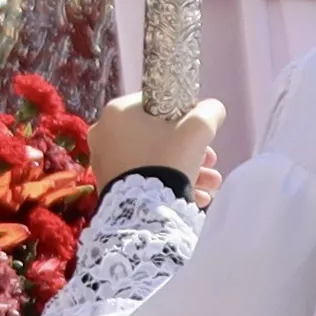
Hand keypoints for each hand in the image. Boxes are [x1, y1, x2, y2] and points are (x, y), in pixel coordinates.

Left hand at [87, 96, 220, 194]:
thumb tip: (212, 110)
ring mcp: (103, 161)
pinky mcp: (109, 185)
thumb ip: (209, 112)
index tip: (202, 134)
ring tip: (210, 185)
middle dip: (190, 150)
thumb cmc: (168, 160)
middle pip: (158, 135)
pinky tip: (195, 197)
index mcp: (117, 111)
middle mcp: (103, 133)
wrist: (145, 212)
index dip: (185, 117)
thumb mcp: (197, 129)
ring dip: (185, 169)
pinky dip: (167, 184)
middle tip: (210, 162)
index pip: (158, 103)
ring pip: (153, 159)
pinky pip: (143, 178)